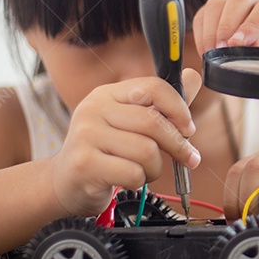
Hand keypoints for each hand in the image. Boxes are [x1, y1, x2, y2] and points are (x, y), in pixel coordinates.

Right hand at [48, 69, 202, 216]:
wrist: (65, 182)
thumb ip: (164, 104)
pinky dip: (140, 181)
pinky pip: (134, 173)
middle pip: (153, 122)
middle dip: (178, 144)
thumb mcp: (132, 123)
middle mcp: (94, 109)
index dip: (179, 108)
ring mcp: (86, 135)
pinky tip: (128, 180)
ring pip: (147, 151)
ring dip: (155, 168)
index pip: (154, 87)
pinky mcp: (85, 164)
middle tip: (187, 158)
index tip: (189, 129)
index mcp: (108, 94)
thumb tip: (193, 76)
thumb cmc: (105, 151)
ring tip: (144, 170)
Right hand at [192, 0, 258, 55]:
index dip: (252, 25)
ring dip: (211, 30)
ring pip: (219, 2)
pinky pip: (206, 11)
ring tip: (212, 53)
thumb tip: (252, 44)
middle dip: (227, 25)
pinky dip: (202, 32)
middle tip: (221, 50)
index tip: (237, 44)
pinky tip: (206, 49)